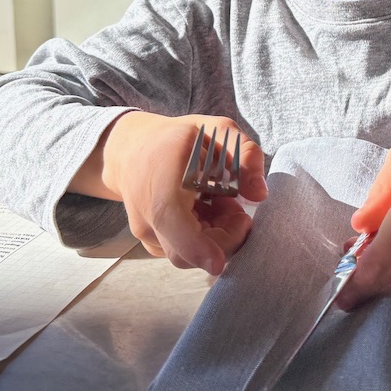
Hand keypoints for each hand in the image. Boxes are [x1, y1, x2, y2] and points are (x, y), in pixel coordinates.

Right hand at [100, 112, 267, 275]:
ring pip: (188, 254)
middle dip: (224, 240)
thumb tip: (259, 194)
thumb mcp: (217, 130)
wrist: (131, 149)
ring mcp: (146, 232)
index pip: (170, 219)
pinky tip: (204, 211)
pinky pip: (182, 251)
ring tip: (219, 202)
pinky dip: (202, 237)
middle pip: (187, 252)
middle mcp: (148, 214)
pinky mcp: (151, 241)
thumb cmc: (177, 138)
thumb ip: (245, 154)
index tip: (219, 261)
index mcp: (162, 181)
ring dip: (215, 236)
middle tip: (238, 211)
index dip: (196, 246)